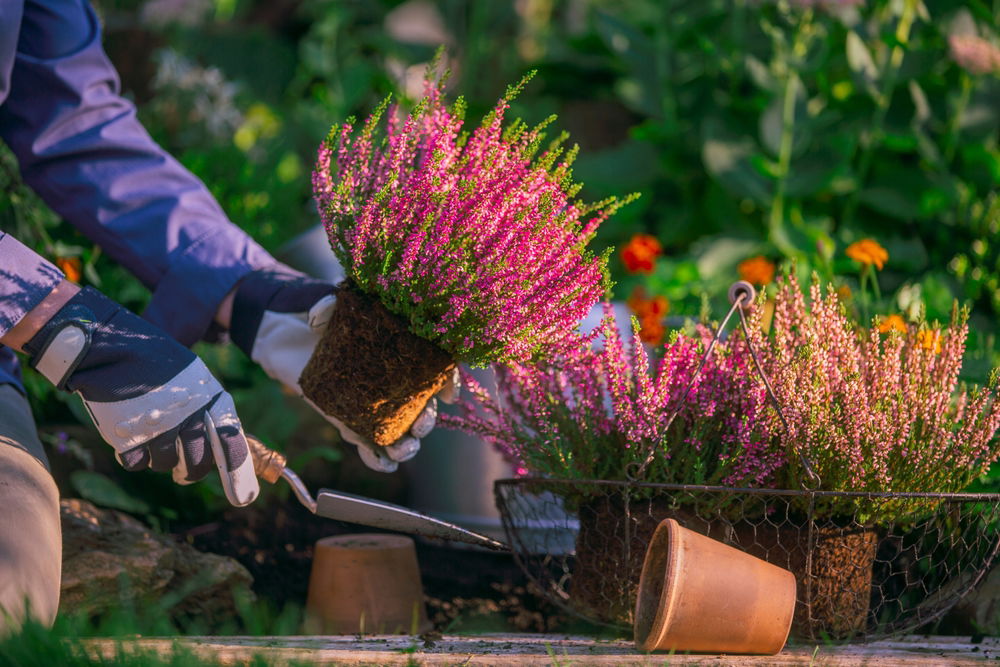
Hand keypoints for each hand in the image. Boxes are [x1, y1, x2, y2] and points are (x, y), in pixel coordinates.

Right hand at [21, 287, 257, 505]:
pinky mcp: (129, 436)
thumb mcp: (193, 379)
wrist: (112, 347)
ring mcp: (160, 426)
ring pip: (167, 464)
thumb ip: (208, 410)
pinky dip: (134, 455)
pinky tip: (131, 434)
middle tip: (185, 472)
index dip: (238, 471)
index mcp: (211, 397)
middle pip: (200, 462)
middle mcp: (190, 414)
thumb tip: (222, 446)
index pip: (232, 441)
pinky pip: (138, 464)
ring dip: (160, 457)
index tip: (245, 496)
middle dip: (192, 472)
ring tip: (151, 434)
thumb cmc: (155, 363)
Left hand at [229, 266, 458, 471]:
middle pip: (419, 404)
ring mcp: (367, 398)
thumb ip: (324, 303)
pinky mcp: (343, 414)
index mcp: (396, 345)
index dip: (447, 380)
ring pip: (396, 428)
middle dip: (426, 420)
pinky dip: (377, 457)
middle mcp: (388, 375)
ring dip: (406, 444)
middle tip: (419, 426)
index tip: (448, 394)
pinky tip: (385, 464)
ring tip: (402, 450)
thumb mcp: (321, 300)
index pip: (432, 364)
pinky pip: (365, 440)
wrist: (277, 325)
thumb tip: (319, 317)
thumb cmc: (308, 307)